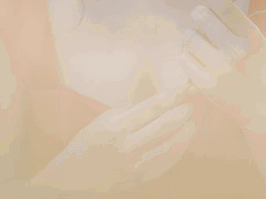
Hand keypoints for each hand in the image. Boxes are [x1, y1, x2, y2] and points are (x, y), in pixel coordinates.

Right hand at [28, 82, 198, 192]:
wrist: (73, 178)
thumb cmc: (88, 142)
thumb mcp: (105, 119)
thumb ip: (131, 112)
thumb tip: (157, 104)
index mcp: (117, 126)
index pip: (152, 107)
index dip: (172, 96)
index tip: (184, 88)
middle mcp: (127, 146)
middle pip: (164, 126)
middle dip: (181, 113)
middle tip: (191, 103)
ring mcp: (134, 165)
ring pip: (169, 147)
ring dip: (184, 133)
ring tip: (192, 123)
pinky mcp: (139, 179)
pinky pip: (164, 165)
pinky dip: (176, 152)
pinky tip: (183, 143)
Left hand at [179, 0, 265, 125]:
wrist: (262, 106)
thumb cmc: (254, 64)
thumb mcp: (254, 39)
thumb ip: (234, 19)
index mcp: (251, 35)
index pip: (222, 4)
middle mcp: (237, 51)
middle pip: (201, 16)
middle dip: (198, 15)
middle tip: (204, 22)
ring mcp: (221, 69)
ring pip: (189, 36)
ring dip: (191, 35)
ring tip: (202, 43)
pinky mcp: (206, 85)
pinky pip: (183, 57)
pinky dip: (187, 55)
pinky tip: (199, 61)